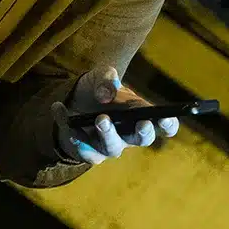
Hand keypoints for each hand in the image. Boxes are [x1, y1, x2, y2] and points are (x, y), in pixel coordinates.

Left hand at [52, 66, 179, 165]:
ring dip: (108, 134)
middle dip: (143, 133)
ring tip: (101, 119)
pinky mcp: (89, 152)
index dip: (168, 124)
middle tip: (142, 123)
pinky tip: (60, 109)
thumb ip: (107, 78)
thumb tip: (107, 92)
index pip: (163, 125)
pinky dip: (71, 130)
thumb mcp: (101, 75)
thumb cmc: (97, 88)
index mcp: (140, 114)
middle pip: (142, 139)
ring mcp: (110, 145)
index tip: (166, 118)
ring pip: (113, 147)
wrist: (72, 102)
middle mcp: (129, 134)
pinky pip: (83, 149)